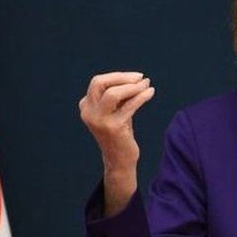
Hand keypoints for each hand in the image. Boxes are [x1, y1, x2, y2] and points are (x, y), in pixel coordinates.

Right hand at [79, 72, 154, 214]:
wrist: (119, 159)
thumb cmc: (120, 132)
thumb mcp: (116, 111)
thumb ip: (120, 96)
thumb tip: (137, 79)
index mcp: (86, 106)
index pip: (98, 82)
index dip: (117, 76)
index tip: (135, 77)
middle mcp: (89, 112)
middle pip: (100, 83)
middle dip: (122, 77)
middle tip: (140, 77)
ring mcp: (99, 120)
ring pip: (113, 93)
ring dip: (133, 87)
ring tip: (147, 84)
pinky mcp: (113, 128)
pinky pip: (129, 106)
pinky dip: (141, 97)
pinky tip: (150, 93)